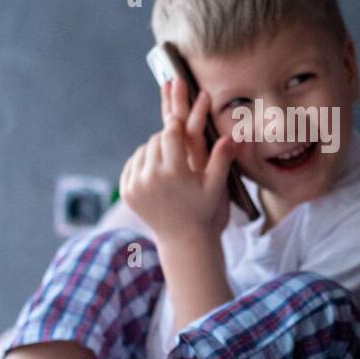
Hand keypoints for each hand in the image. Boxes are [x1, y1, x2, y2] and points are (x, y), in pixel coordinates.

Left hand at [119, 76, 239, 242]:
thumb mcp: (216, 186)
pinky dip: (142, 161)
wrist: (182, 239)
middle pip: (155, 140)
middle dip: (166, 138)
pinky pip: (132, 164)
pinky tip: (154, 166)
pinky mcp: (127, 191)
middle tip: (175, 140)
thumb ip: (222, 159)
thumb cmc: (203, 210)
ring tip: (167, 155)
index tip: (178, 119)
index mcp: (174, 172)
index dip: (175, 124)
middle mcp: (151, 177)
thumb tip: (232, 136)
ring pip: (143, 150)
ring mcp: (136, 185)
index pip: (170, 134)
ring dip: (154, 149)